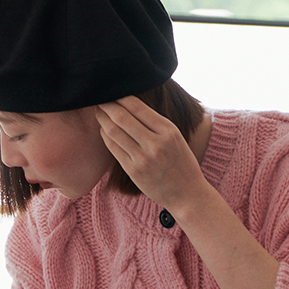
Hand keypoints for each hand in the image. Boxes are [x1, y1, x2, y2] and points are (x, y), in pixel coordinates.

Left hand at [96, 97, 206, 212]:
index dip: (120, 97)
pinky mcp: (134, 172)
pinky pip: (114, 149)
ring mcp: (143, 159)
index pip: (136, 106)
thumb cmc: (182, 164)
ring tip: (99, 113)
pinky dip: (106, 136)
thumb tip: (129, 104)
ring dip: (103, 120)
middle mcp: (155, 144)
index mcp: (168, 131)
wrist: (188, 195)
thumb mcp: (176, 138)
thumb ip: (156, 123)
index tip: (113, 93)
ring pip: (114, 132)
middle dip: (107, 106)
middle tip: (100, 100)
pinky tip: (104, 131)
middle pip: (121, 117)